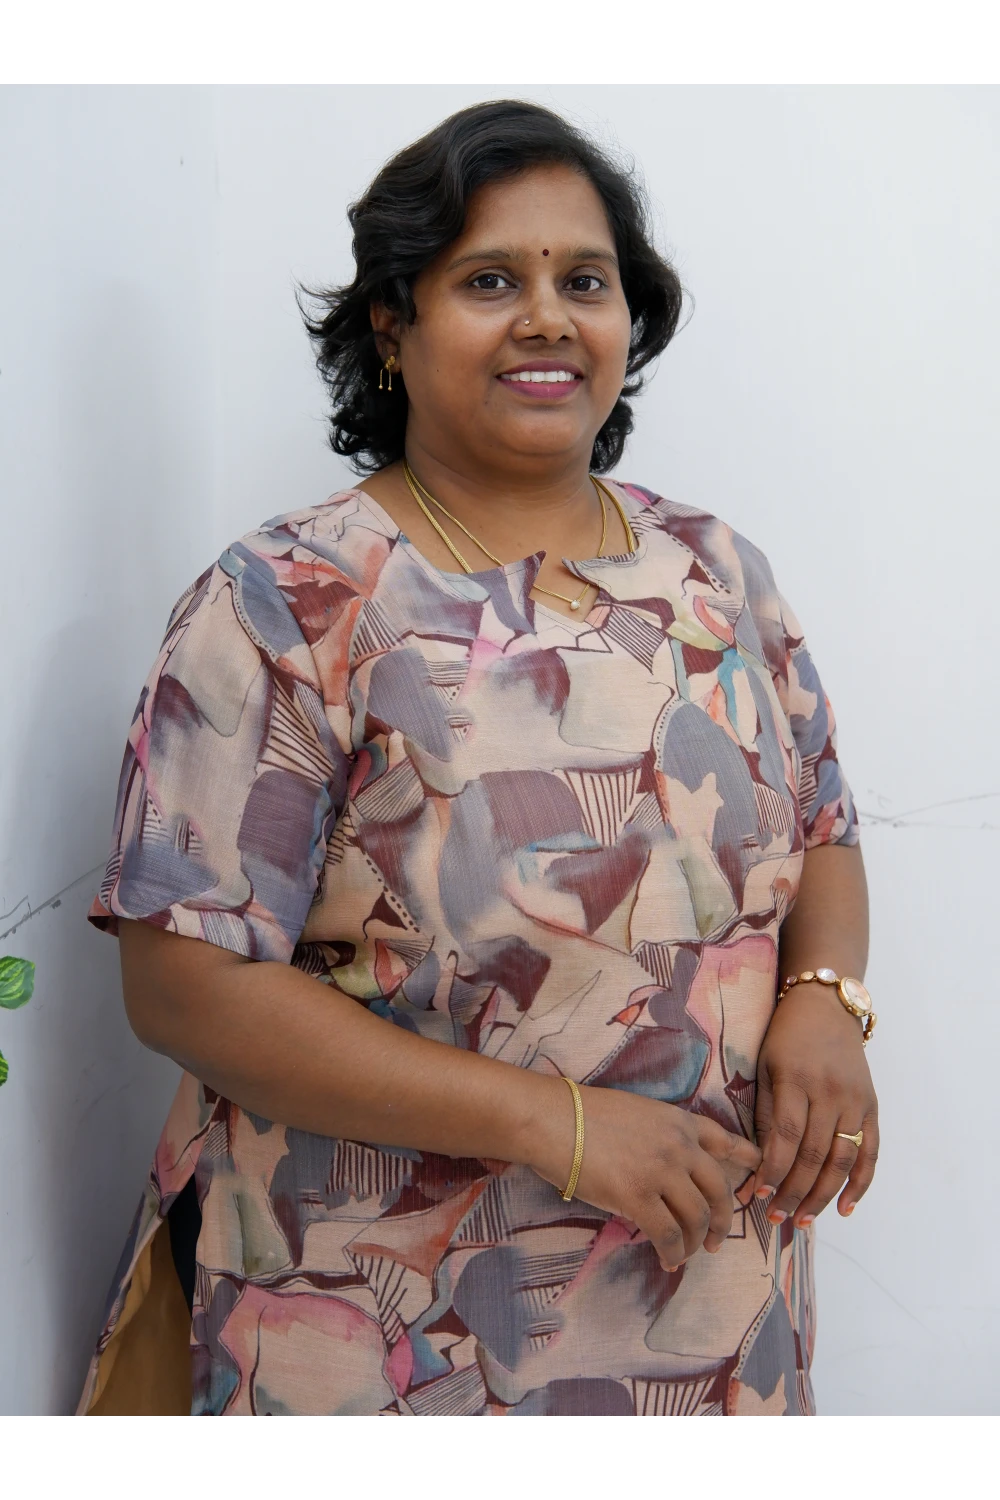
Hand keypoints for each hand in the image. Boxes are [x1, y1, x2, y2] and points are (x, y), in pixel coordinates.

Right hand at [529, 1084, 760, 1270]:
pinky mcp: (638, 1196)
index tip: (759, 1170)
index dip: (746, 1158)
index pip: (724, 1139)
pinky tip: (667, 1259)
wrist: (552, 1119)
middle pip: (719, 1189)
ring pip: (697, 1217)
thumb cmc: (581, 1113)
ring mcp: (661, 1171)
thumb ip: (660, 1137)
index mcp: (678, 1120)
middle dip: (723, 1220)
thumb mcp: (636, 1112)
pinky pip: (667, 1234)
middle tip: (717, 1239)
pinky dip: (672, 1252)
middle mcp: (679, 1145)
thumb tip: (666, 1173)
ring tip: (686, 1254)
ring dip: (696, 1243)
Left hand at [753, 983, 878, 1227]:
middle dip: (793, 1192)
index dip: (772, 1171)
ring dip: (822, 1196)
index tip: (756, 1196)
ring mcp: (855, 1101)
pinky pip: (871, 1152)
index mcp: (796, 1079)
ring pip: (841, 1160)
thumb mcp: (765, 1065)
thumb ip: (765, 1111)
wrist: (827, 1007)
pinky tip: (844, 1208)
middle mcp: (829, 1092)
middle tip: (775, 1218)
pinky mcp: (872, 1106)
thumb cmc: (786, 1037)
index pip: (785, 1137)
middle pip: (813, 1155)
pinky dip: (860, 1184)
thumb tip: (759, 1164)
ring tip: (802, 1220)